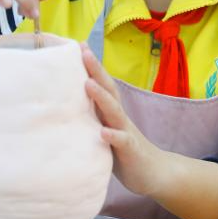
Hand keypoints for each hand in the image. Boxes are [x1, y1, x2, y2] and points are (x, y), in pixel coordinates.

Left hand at [81, 44, 168, 197]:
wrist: (153, 173)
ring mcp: (126, 132)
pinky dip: (113, 136)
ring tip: (88, 84)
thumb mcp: (105, 130)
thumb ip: (91, 118)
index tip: (79, 46)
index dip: (91, 66)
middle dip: (96, 70)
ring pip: (114, 111)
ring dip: (102, 97)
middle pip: (109, 90)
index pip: (102, 84)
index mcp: (111, 112)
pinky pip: (122, 142)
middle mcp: (119, 117)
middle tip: (84, 52)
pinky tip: (103, 132)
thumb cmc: (123, 150)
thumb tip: (64, 106)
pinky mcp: (131, 150)